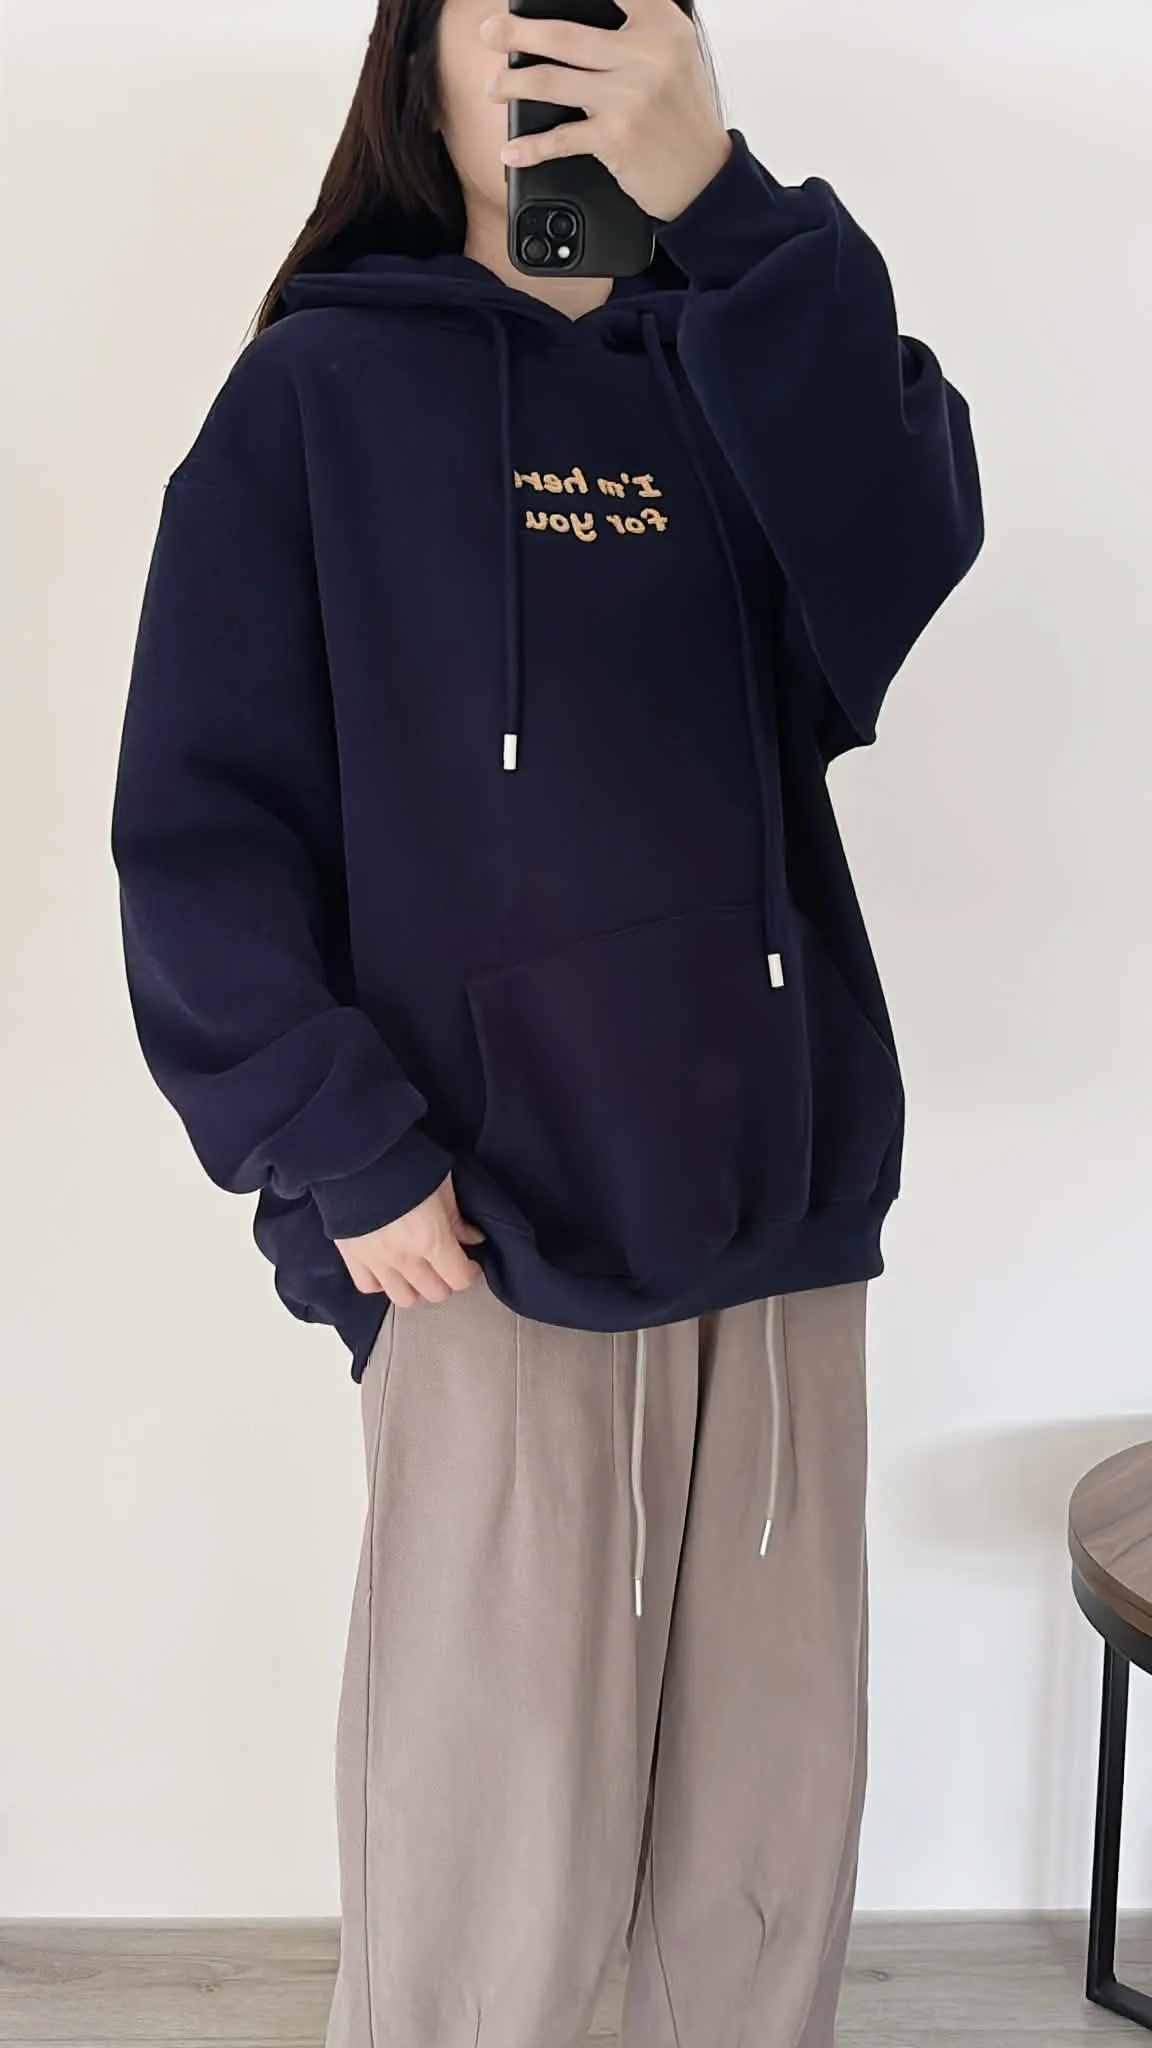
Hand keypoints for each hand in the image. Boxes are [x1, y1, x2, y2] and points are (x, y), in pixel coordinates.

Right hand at [334, 1172, 487, 1306]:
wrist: (358, 1153)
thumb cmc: (404, 1163)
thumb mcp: (442, 1186)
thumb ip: (457, 1219)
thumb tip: (472, 1238)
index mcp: (431, 1240)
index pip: (459, 1279)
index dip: (469, 1273)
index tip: (469, 1264)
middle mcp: (404, 1258)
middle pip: (435, 1293)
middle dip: (445, 1279)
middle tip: (444, 1263)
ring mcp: (375, 1261)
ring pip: (404, 1298)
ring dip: (415, 1286)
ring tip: (416, 1269)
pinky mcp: (351, 1255)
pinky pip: (369, 1287)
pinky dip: (381, 1282)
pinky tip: (388, 1267)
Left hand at [479, 0, 731, 222]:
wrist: (705, 175)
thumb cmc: (682, 114)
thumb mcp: (674, 54)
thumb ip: (637, 26)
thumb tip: (576, 18)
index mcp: (661, 25)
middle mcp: (646, 54)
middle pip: (563, 35)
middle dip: (516, 33)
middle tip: (489, 32)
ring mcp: (628, 97)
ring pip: (552, 81)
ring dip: (512, 84)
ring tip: (493, 87)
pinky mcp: (615, 137)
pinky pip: (560, 139)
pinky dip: (530, 148)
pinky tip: (511, 151)